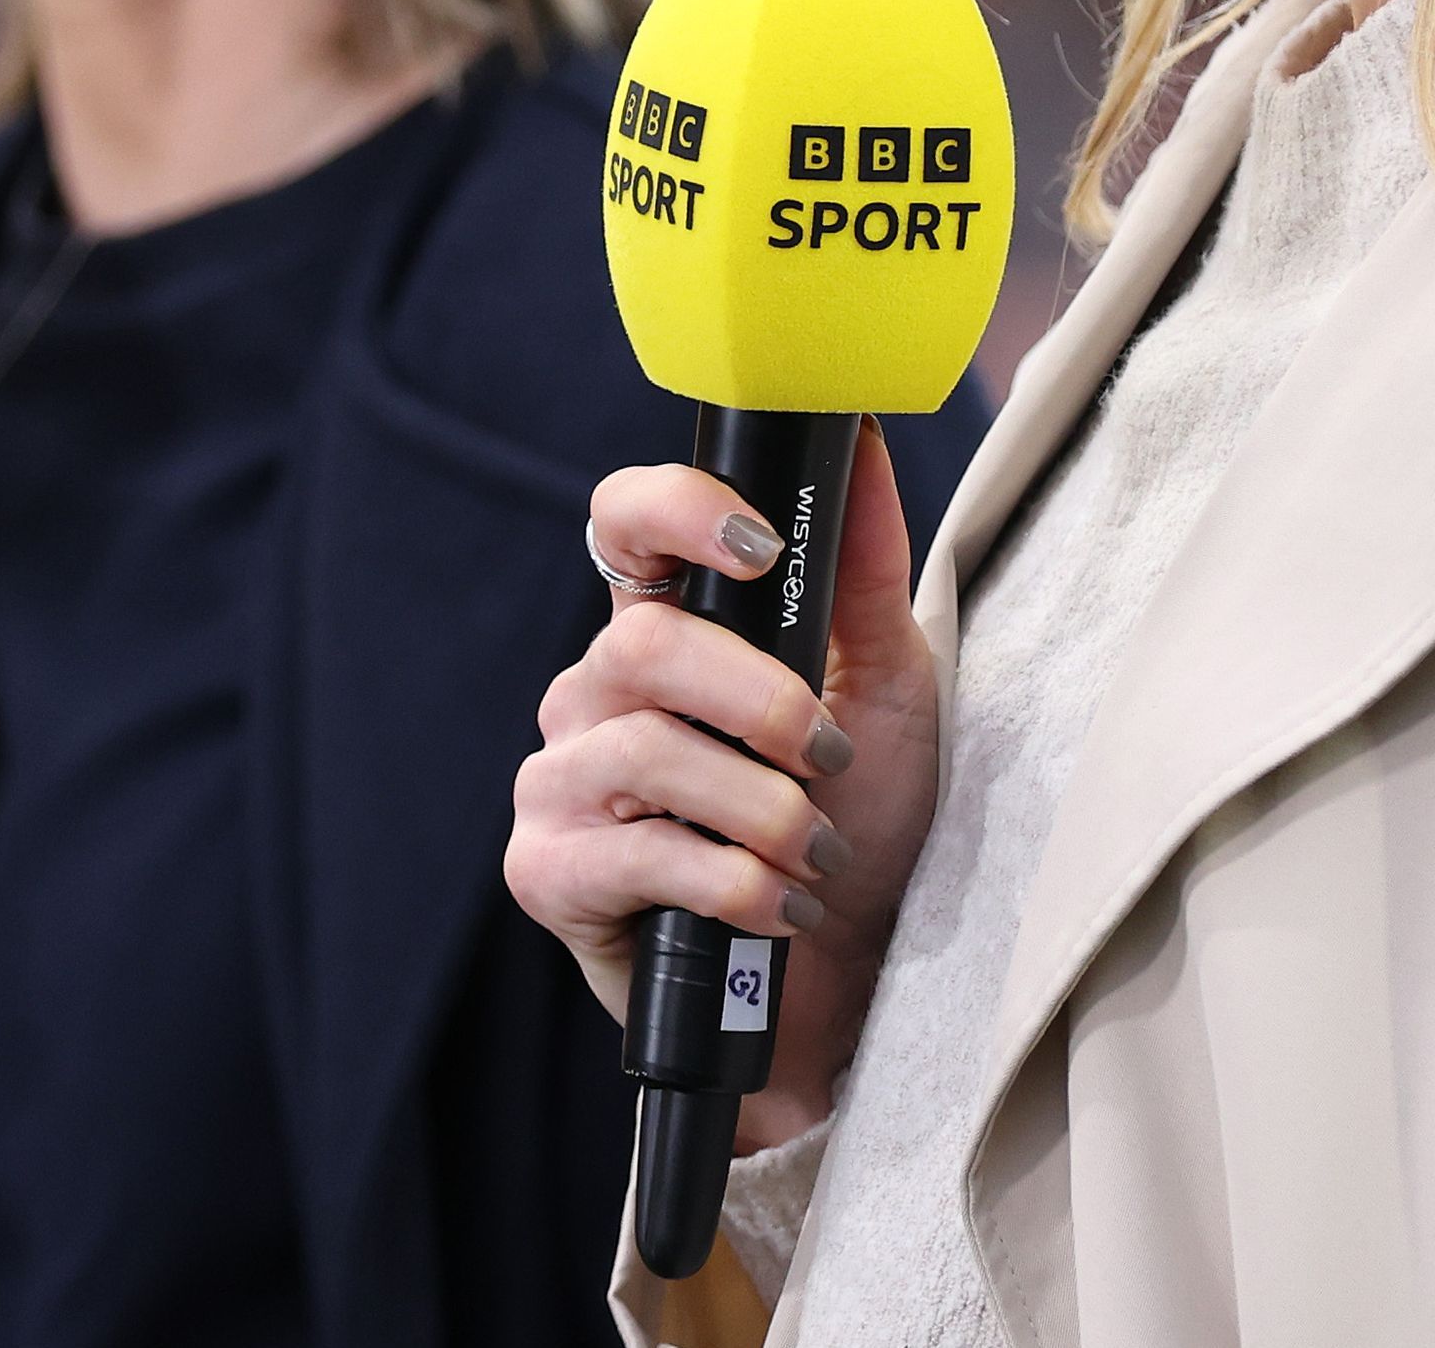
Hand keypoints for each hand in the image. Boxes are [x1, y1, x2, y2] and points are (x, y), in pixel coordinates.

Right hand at [503, 418, 942, 1151]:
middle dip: (766, 705)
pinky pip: (639, 853)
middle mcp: (592, 693)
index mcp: (663, 632)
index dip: (672, 510)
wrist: (843, 985)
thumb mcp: (887, 694)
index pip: (620, 523)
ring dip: (765, 811)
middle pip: (646, 644)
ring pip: (648, 751)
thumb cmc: (859, 832)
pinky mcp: (547, 871)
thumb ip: (864, 576)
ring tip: (813, 855)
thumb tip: (863, 449)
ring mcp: (559, 781)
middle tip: (828, 760)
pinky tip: (778, 909)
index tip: (759, 548)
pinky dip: (737, 884)